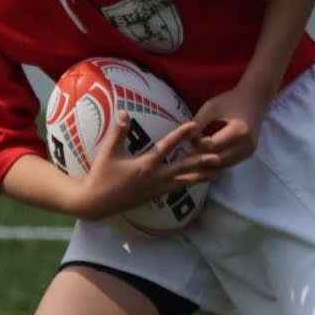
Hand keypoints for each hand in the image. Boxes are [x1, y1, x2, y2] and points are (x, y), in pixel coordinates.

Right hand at [76, 118, 221, 221]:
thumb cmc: (101, 176)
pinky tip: (197, 182)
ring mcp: (156, 189)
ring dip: (200, 177)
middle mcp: (154, 178)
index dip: (181, 135)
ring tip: (217, 175)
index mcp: (145, 165)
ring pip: (183, 182)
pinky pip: (175, 188)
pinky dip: (188, 184)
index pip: (167, 147)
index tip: (194, 125)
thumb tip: (125, 111)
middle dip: (201, 162)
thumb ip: (118, 132)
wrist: (95, 203)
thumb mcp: (108, 152)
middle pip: (183, 168)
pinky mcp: (154, 196)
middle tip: (220, 157)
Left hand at [187, 86, 269, 167]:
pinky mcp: (248, 154)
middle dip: (201, 158)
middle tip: (185, 155)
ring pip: (223, 165)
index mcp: (239, 131)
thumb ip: (198, 123)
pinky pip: (229, 163)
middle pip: (218, 159)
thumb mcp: (211, 107)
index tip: (186, 141)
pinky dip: (216, 163)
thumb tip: (185, 140)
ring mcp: (249, 151)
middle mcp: (247, 145)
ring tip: (193, 158)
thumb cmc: (231, 101)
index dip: (197, 145)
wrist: (254, 100)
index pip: (212, 146)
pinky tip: (205, 157)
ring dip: (208, 163)